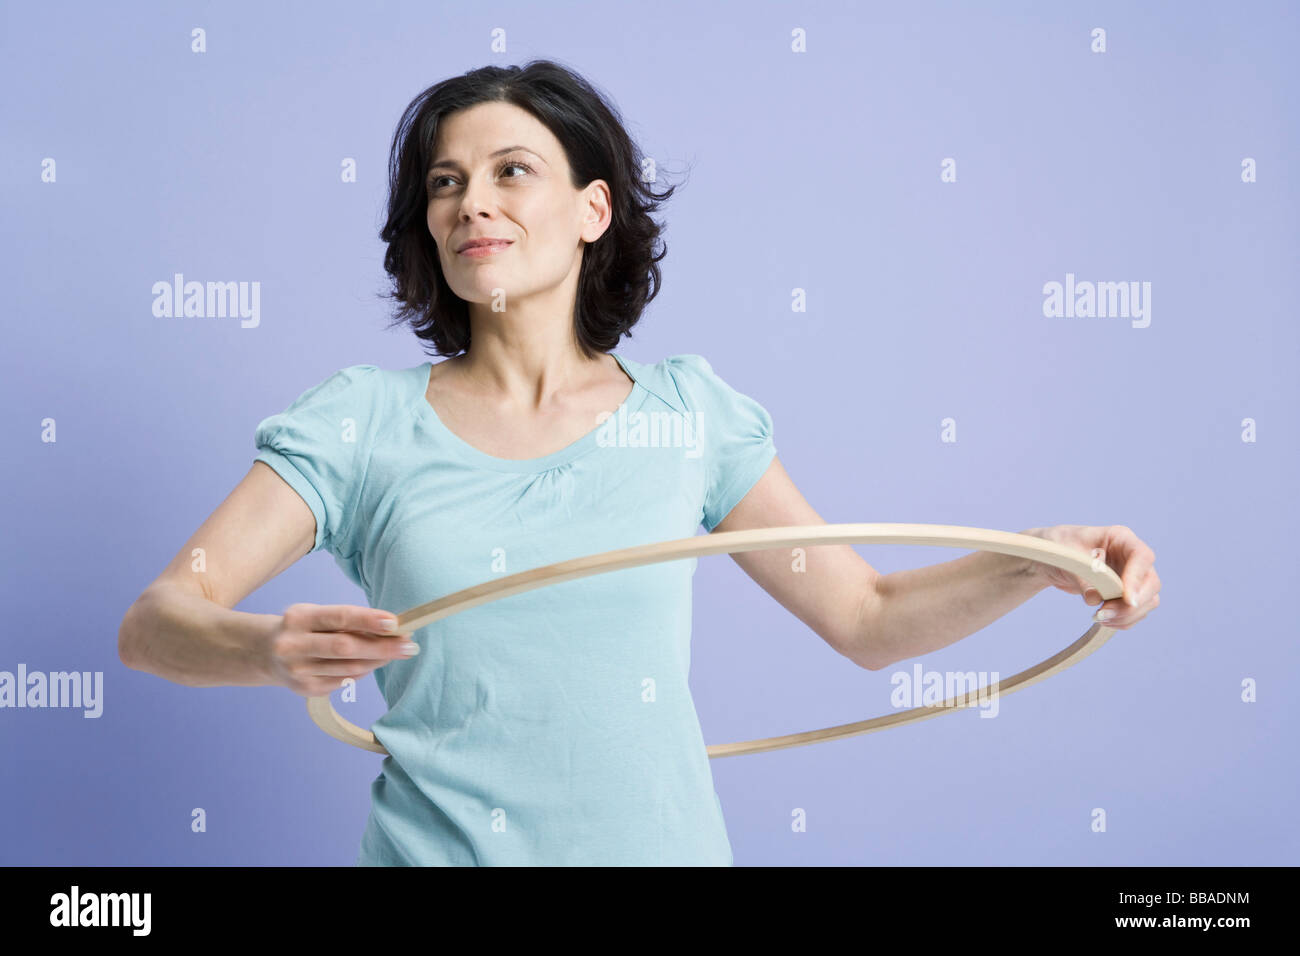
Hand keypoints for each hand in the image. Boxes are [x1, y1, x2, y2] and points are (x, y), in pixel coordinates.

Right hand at [267, 603, 417, 696]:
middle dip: (382, 647)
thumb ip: (347, 621)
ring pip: (349, 668)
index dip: (368, 620)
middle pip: (345, 648)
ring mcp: (297, 671)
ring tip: (398, 651)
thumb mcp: (316, 615)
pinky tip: (373, 663)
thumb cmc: (302, 628)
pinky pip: (344, 681)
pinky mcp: (305, 690)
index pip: (338, 617)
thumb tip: (390, 627)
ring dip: (378, 660)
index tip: (394, 622)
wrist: (263, 653)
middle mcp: (294, 645)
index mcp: (298, 618)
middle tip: (409, 645)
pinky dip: (363, 671)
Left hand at [1022, 525, 1159, 629]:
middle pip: (1150, 584)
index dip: (1137, 579)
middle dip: (1131, 605)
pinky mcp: (1126, 594)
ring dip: (1126, 616)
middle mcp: (1132, 557)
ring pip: (1147, 601)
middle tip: (1103, 614)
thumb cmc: (1059, 548)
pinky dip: (1122, 621)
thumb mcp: (1066, 558)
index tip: (1127, 599)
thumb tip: (1095, 599)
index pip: (1142, 557)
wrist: (1052, 560)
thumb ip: (1083, 578)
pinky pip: (1136, 612)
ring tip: (1098, 618)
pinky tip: (1102, 621)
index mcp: (1120, 538)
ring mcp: (1133, 577)